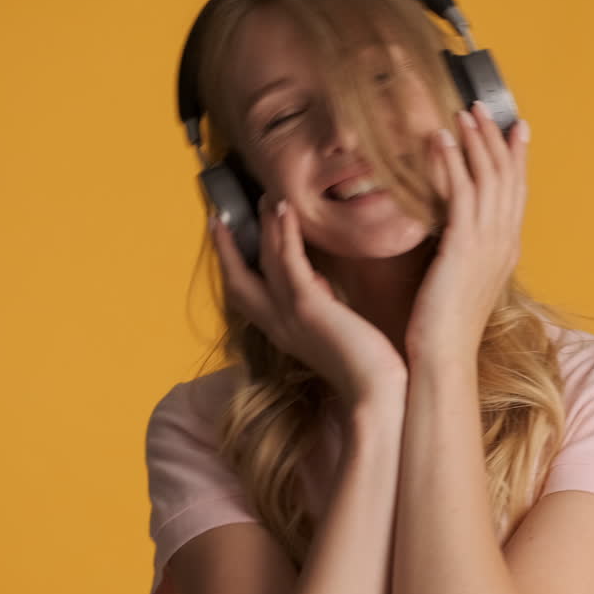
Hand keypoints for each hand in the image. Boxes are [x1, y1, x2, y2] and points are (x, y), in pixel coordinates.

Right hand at [209, 195, 407, 410]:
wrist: (374, 395)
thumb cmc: (366, 372)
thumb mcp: (335, 337)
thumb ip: (323, 314)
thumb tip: (323, 290)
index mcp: (283, 334)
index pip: (248, 297)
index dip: (232, 268)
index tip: (224, 243)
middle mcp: (278, 325)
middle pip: (237, 279)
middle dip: (227, 247)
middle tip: (219, 216)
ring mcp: (289, 315)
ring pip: (264, 262)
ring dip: (262, 227)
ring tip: (262, 198)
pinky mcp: (308, 306)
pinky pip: (288, 261)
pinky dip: (283, 233)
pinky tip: (283, 209)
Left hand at [404, 101, 530, 361]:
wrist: (443, 357)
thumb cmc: (444, 328)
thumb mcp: (459, 281)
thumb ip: (463, 253)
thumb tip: (453, 235)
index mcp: (506, 250)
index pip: (516, 193)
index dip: (516, 158)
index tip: (515, 128)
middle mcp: (503, 242)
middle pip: (507, 177)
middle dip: (496, 138)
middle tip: (484, 106)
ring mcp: (487, 243)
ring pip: (488, 178)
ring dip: (475, 140)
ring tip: (463, 112)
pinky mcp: (464, 246)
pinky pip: (461, 192)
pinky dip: (453, 161)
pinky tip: (440, 139)